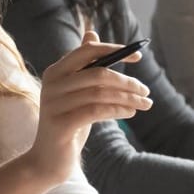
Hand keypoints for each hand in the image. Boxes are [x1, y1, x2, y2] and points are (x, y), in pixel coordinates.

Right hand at [23, 31, 151, 183]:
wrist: (48, 160)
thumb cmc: (68, 122)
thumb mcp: (76, 92)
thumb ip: (84, 66)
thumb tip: (91, 34)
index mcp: (55, 71)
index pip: (87, 51)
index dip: (115, 50)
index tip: (138, 56)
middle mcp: (51, 84)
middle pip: (97, 73)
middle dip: (127, 81)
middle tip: (145, 91)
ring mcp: (54, 103)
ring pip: (100, 93)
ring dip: (128, 98)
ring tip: (144, 104)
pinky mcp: (60, 123)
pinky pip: (96, 111)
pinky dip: (118, 110)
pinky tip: (131, 113)